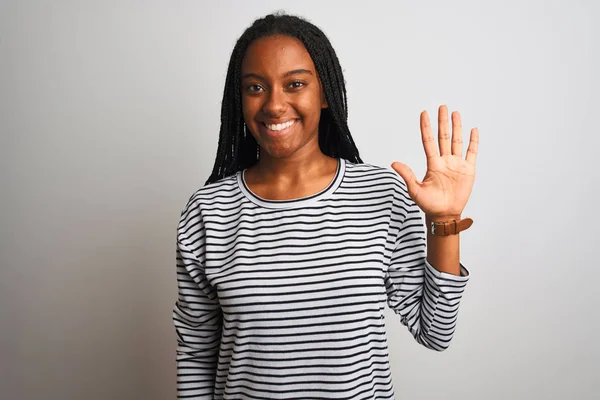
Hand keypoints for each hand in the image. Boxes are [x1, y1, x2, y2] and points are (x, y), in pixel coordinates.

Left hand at [391, 105, 478, 219]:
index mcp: (432, 164)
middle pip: (443, 136)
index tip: (424, 113)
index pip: (428, 141)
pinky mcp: (468, 170)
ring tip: (455, 113)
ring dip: (457, 127)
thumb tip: (393, 163)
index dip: (426, 127)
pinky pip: (472, 153)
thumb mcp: (415, 190)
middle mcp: (444, 161)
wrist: (444, 215)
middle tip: (442, 106)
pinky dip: (473, 142)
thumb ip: (407, 175)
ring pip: (457, 141)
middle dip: (442, 121)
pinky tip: (473, 130)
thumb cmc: (428, 204)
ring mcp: (457, 164)